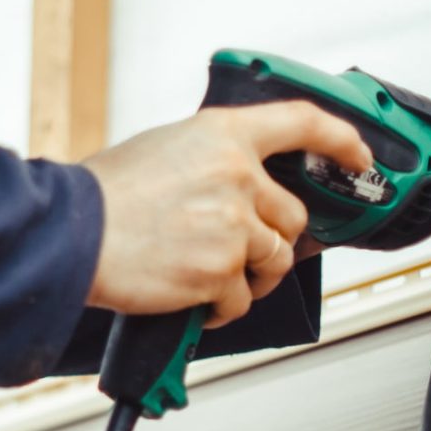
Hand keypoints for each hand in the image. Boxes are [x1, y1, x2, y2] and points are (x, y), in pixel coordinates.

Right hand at [83, 101, 372, 327]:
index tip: (358, 156)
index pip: (302, 123)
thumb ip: (211, 160)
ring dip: (251, 276)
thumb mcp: (164, 149)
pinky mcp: (220, 271)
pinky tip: (196, 299)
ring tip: (216, 279)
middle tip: (248, 252)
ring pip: (273, 260)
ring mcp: (232, 225)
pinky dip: (223, 307)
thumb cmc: (104, 195)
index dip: (340, 139)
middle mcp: (236, 175)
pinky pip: (241, 298)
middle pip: (292, 215)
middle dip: (273, 239)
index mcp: (223, 136)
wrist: (72, 235)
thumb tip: (237, 184)